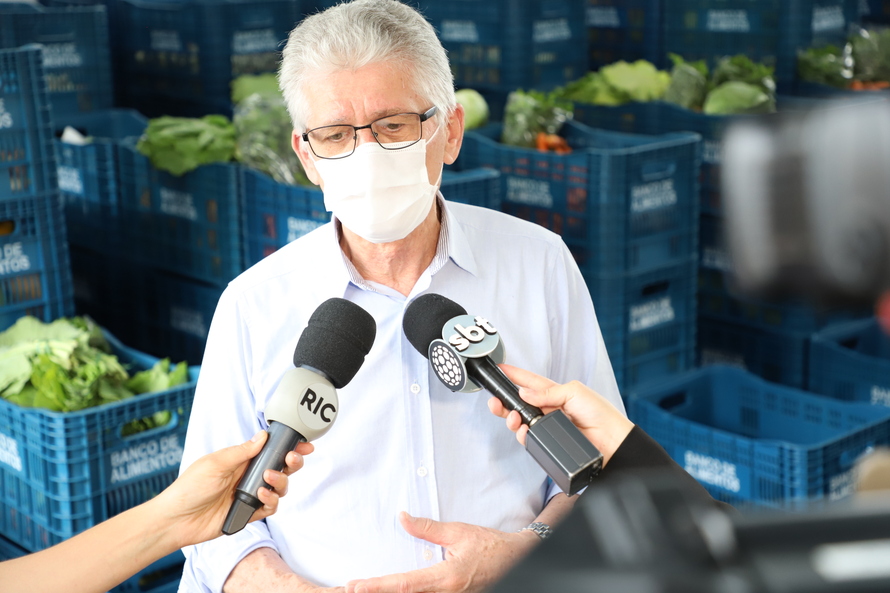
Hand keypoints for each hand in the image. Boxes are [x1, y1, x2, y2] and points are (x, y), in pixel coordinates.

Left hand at [155, 431, 313, 547]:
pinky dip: (271, 500)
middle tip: (291, 459)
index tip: (303, 444)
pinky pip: (271, 507)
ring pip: (279, 487)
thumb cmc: (190, 487)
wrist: (177, 520)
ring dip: (280, 481)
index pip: (270, 451)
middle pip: (281, 468)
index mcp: (241, 461)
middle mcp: (248, 477)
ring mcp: (250, 495)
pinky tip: (260, 496)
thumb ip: (242, 451)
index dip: (287, 447)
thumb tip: (263, 435)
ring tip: (268, 479)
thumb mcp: (216, 463)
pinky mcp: (249, 513)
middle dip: (291, 463)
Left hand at [344, 512, 537, 592]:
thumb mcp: (459, 532)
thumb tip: (403, 518)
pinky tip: (391, 590)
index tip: (356, 586)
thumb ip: (428, 529)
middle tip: (350, 590)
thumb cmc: (490, 546)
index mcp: (447, 579)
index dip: (378, 587)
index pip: (405, 585)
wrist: (519, 560)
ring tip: (364, 590)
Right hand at [489, 365, 633, 465]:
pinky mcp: (549, 442)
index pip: (530, 382)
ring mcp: (548, 426)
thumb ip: (547, 392)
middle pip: (520, 403)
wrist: (612, 441)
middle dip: (505, 402)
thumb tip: (524, 392)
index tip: (500, 370)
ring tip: (514, 418)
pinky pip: (529, 438)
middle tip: (495, 401)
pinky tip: (523, 431)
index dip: (514, 375)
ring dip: (512, 419)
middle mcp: (549, 409)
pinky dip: (522, 435)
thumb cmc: (600, 413)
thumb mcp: (574, 392)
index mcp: (556, 392)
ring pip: (521, 422)